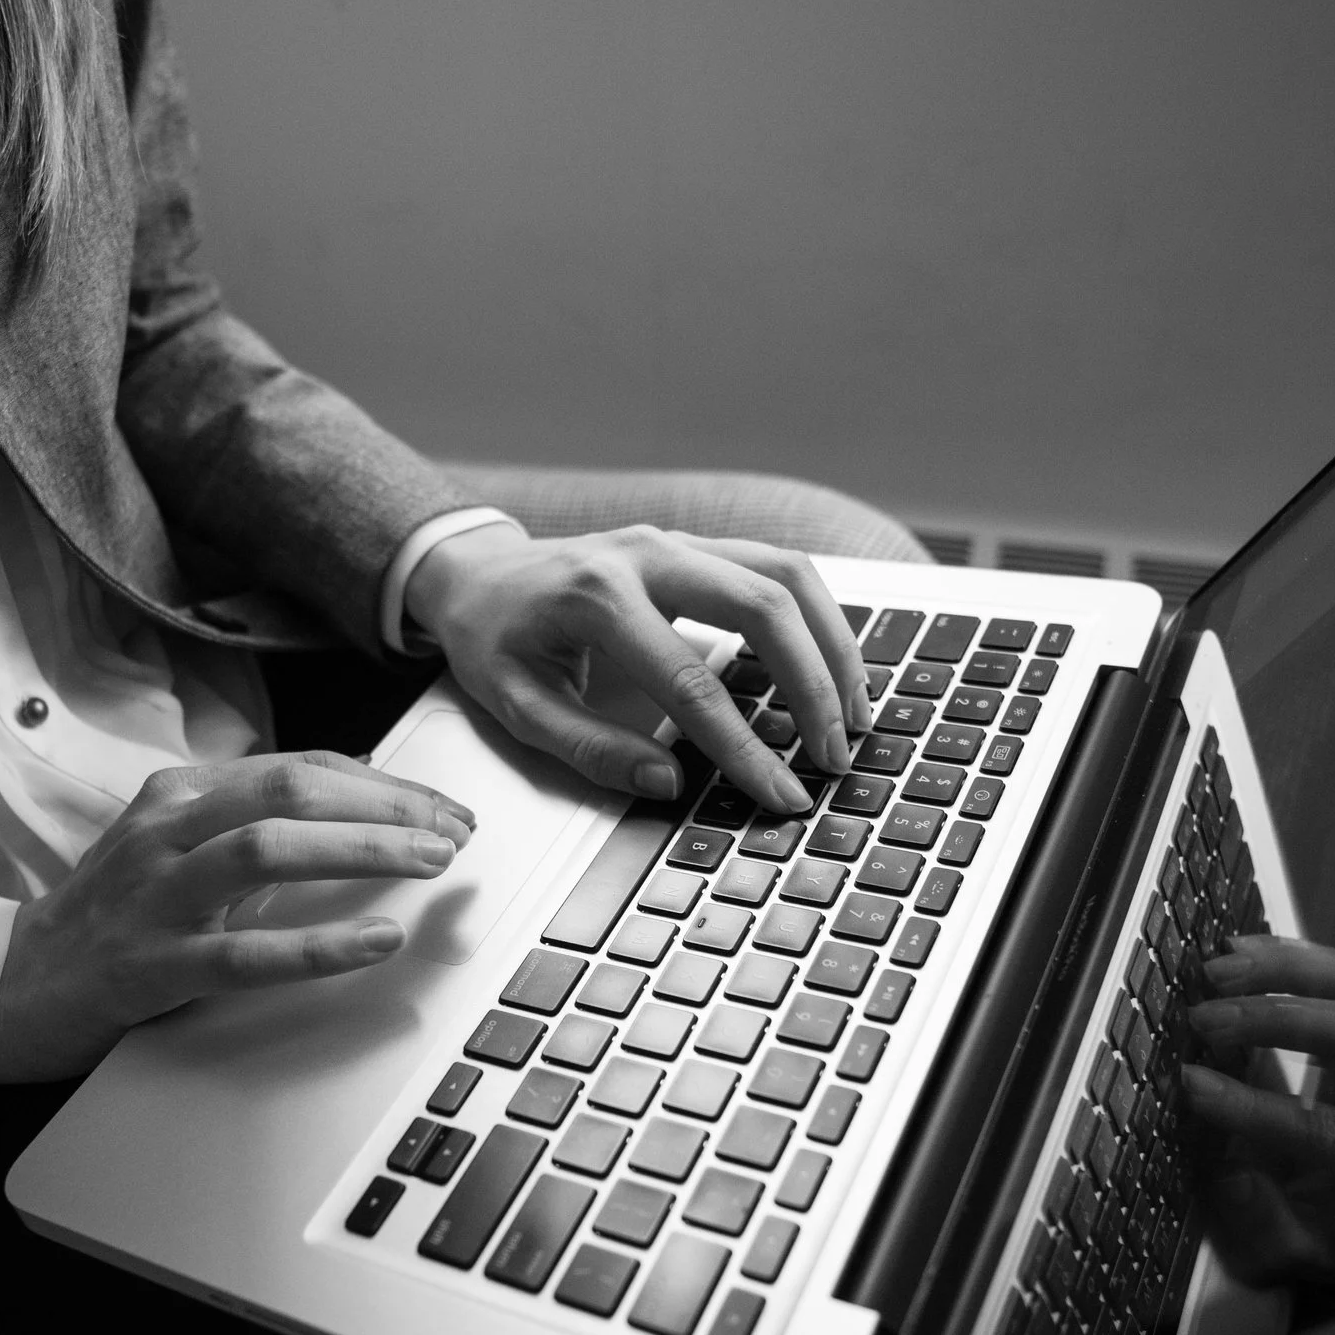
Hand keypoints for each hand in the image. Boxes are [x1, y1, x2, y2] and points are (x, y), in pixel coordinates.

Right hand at [0, 752, 474, 1083]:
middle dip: (386, 807)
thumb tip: (365, 805)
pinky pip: (246, 952)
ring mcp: (156, 895)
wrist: (15, 985)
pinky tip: (377, 941)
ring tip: (430, 864)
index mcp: (181, 793)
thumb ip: (256, 823)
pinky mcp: (151, 965)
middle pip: (292, 791)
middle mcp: (167, 829)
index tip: (444, 808)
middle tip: (453, 832)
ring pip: (269, 851)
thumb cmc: (116, 915)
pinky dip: (320, 945)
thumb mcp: (181, 849)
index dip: (384, 785)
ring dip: (363, 851)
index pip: (301, 767)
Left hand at [404, 523, 871, 812]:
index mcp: (596, 599)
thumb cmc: (494, 639)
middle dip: (813, 686)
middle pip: (763, 608)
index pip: (693, 682)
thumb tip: (667, 784)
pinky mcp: (697, 545)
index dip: (744, 746)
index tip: (780, 793)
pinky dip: (816, 616)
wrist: (478, 572)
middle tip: (834, 754)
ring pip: (786, 574)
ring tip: (856, 712)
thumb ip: (590, 748)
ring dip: (832, 644)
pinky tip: (832, 666)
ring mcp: (678, 541)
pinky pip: (776, 567)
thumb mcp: (516, 706)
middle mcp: (647, 555)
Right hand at [1180, 935, 1334, 1291]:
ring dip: (1290, 968)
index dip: (1253, 1108)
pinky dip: (1298, 957)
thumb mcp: (1298, 1256)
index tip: (1190, 1085)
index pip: (1328, 1130)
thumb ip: (1265, 1226)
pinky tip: (1242, 951)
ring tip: (1219, 966)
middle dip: (1279, 1017)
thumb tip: (1231, 1176)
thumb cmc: (1334, 1236)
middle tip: (1203, 1016)